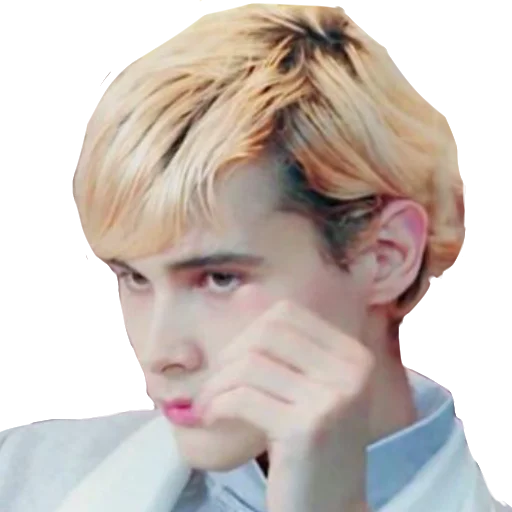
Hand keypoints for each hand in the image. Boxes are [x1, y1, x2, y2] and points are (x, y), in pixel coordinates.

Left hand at [195, 300, 374, 511]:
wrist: (331, 509)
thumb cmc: (312, 446)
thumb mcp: (306, 387)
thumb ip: (281, 342)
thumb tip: (246, 291)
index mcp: (354, 354)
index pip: (286, 315)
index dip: (249, 332)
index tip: (234, 362)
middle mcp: (352, 371)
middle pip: (266, 332)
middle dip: (229, 356)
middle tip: (217, 385)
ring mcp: (333, 398)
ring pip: (249, 364)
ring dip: (217, 384)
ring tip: (209, 405)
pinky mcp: (307, 428)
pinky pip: (242, 396)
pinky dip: (217, 404)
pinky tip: (212, 419)